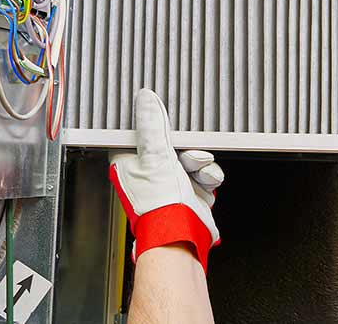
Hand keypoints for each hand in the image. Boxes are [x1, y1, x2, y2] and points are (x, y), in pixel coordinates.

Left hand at [110, 89, 223, 271]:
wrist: (182, 236)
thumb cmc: (159, 206)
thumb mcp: (155, 156)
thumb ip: (152, 126)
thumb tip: (146, 99)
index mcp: (129, 164)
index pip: (140, 134)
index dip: (154, 126)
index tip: (165, 122)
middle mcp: (148, 174)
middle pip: (170, 144)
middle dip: (186, 148)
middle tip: (187, 152)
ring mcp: (169, 184)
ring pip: (191, 158)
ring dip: (200, 163)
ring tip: (197, 171)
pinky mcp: (189, 193)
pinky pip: (204, 174)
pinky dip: (208, 177)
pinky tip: (205, 183)